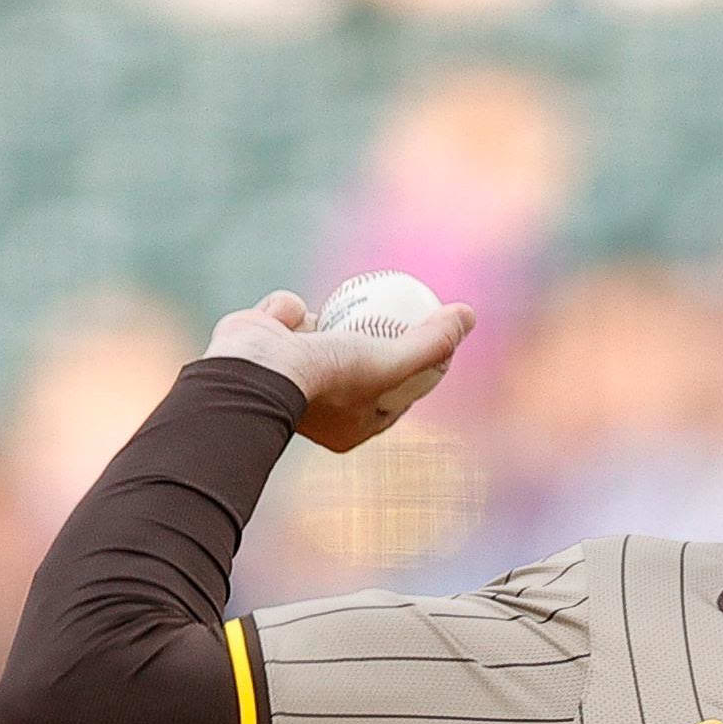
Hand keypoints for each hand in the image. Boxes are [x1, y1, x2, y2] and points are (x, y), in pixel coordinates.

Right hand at [205, 289, 477, 452]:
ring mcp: (288, 374)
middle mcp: (319, 405)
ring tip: (357, 297)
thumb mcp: (391, 362)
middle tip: (402, 309)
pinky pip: (287, 316)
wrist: (254, 369)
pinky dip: (290, 308)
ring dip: (331, 322)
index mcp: (349, 426)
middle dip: (378, 338)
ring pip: (320, 336)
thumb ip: (431, 342)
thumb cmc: (328, 376)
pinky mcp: (262, 344)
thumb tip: (468, 316)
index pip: (394, 395)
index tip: (434, 339)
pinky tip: (299, 303)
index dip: (416, 368)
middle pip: (360, 363)